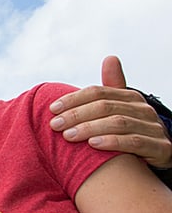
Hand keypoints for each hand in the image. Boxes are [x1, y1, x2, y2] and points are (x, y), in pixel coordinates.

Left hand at [49, 56, 171, 168]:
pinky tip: (93, 144)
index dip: (73, 99)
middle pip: (104, 107)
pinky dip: (112, 141)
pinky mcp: (160, 146)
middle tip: (55, 125)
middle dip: (76, 115)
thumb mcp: (119, 110)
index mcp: (130, 97)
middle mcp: (143, 109)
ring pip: (117, 123)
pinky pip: (134, 142)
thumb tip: (111, 57)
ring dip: (89, 128)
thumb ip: (108, 90)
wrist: (158, 155)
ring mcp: (153, 127)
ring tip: (68, 135)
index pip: (97, 92)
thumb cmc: (130, 131)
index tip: (52, 109)